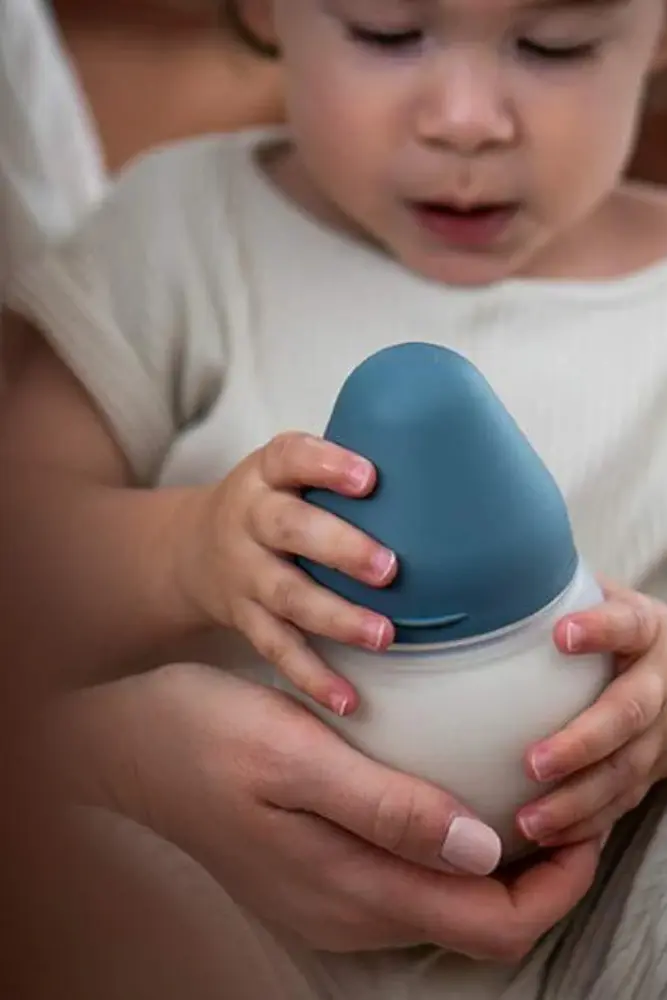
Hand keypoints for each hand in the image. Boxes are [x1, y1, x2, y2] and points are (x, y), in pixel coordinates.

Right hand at [49, 664, 601, 960]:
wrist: (125, 748)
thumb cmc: (205, 737)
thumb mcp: (296, 756)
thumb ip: (386, 809)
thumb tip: (483, 849)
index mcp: (351, 888)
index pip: (494, 925)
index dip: (557, 884)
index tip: (584, 820)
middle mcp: (349, 911)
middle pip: (480, 923)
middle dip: (541, 875)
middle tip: (565, 799)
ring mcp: (331, 900)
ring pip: (448, 905)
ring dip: (500, 863)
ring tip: (522, 789)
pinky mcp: (317, 874)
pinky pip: (410, 881)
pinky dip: (453, 849)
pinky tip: (452, 793)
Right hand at [180, 432, 397, 713]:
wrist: (193, 550)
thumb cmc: (272, 504)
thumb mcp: (288, 474)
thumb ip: (338, 474)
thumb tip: (436, 476)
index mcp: (266, 474)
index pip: (291, 458)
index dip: (327, 466)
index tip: (369, 478)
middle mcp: (250, 520)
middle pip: (288, 529)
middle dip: (340, 548)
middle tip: (389, 568)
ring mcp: (245, 573)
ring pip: (287, 595)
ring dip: (336, 618)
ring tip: (383, 635)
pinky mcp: (246, 619)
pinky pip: (278, 649)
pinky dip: (312, 677)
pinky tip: (347, 699)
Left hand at [518, 582, 666, 845]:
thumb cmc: (610, 624)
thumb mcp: (593, 596)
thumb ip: (547, 591)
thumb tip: (472, 574)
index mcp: (645, 629)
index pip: (628, 625)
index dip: (601, 630)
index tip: (562, 634)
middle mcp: (661, 680)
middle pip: (629, 712)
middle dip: (582, 741)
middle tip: (533, 762)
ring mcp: (664, 730)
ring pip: (628, 770)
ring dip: (579, 799)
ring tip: (529, 820)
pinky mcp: (655, 769)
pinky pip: (623, 801)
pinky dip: (587, 824)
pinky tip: (547, 838)